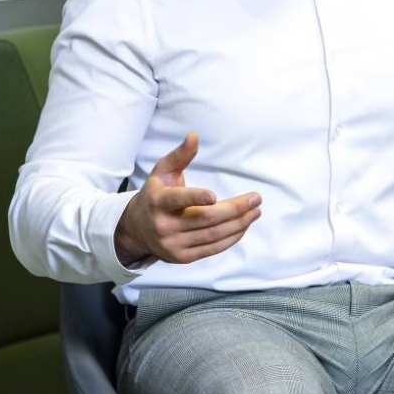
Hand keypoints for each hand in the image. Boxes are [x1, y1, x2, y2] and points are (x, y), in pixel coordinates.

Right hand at [114, 133, 260, 265]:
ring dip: (239, 224)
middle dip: (235, 209)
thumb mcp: (162, 172)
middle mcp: (163, 225)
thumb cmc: (156, 194)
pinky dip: (231, 238)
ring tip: (255, 212)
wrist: (137, 228)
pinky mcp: (182, 257)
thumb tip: (194, 135)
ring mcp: (172, 244)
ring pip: (212, 235)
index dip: (195, 198)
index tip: (214, 195)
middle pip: (205, 218)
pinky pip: (212, 249)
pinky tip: (243, 226)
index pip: (177, 200)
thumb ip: (180, 155)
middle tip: (256, 199)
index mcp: (158, 201)